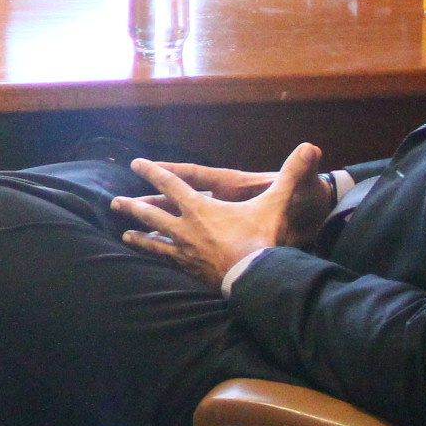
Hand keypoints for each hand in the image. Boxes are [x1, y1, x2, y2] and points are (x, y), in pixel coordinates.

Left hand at [112, 142, 331, 287]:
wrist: (256, 278)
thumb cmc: (262, 238)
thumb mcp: (275, 203)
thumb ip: (291, 174)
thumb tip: (310, 147)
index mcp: (200, 208)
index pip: (170, 184)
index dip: (153, 172)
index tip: (136, 164)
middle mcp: (185, 229)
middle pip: (152, 214)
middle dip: (133, 206)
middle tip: (115, 202)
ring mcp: (184, 253)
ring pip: (153, 242)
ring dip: (137, 236)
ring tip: (124, 235)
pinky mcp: (189, 271)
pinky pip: (164, 263)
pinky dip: (153, 259)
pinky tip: (147, 263)